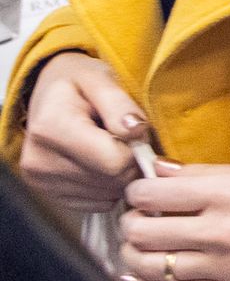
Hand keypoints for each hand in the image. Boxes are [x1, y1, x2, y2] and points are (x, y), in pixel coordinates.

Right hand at [19, 53, 145, 212]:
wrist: (49, 93)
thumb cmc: (78, 81)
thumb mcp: (100, 78)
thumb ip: (119, 104)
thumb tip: (135, 131)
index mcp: (51, 128)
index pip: (114, 161)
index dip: (137, 149)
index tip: (136, 131)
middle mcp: (40, 161)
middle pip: (112, 181)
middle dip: (131, 161)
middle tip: (126, 138)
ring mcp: (42, 181)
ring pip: (107, 195)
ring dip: (121, 175)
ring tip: (111, 146)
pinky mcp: (50, 194)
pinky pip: (97, 203)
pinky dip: (109, 186)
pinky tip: (102, 162)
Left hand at [119, 163, 229, 280]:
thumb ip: (202, 173)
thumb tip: (158, 171)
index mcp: (225, 194)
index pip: (151, 193)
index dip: (137, 191)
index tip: (142, 193)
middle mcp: (218, 231)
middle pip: (141, 232)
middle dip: (130, 223)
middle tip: (138, 219)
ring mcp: (221, 267)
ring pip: (149, 267)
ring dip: (133, 255)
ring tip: (141, 247)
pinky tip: (145, 276)